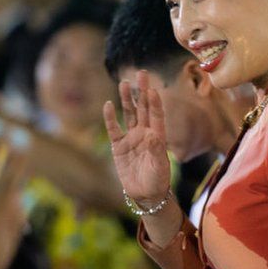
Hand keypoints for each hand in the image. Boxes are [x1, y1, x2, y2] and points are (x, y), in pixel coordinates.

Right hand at [102, 70, 171, 205]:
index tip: (153, 89)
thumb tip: (151, 134)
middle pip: (143, 108)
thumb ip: (156, 150)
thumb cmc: (157, 181)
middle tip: (141, 73)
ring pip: (129, 114)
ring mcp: (131, 138)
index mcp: (158, 136)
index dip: (154, 102)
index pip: (156, 114)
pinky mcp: (118, 146)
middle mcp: (145, 133)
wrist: (145, 195)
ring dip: (127, 99)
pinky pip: (114, 129)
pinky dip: (110, 118)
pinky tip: (108, 105)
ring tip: (124, 83)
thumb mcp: (159, 166)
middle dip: (142, 91)